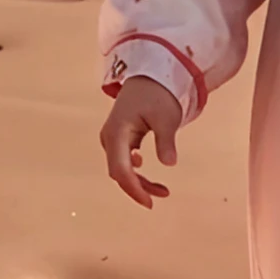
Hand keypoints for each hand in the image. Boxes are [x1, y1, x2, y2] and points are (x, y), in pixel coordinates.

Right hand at [100, 75, 181, 208]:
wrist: (151, 76)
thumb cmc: (158, 94)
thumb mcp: (166, 118)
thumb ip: (166, 141)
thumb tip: (170, 163)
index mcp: (117, 132)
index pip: (120, 169)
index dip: (134, 189)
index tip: (150, 202)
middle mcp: (110, 137)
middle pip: (119, 172)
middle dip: (138, 188)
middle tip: (162, 196)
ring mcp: (113, 138)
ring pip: (121, 168)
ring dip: (139, 182)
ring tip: (163, 190)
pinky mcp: (120, 138)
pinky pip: (124, 161)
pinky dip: (137, 172)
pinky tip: (148, 176)